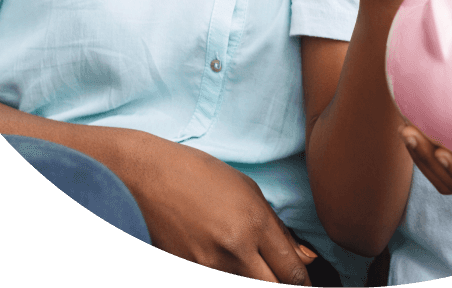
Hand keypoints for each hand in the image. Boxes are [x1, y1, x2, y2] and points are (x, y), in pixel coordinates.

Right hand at [125, 132, 315, 282]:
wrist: (150, 178)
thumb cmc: (200, 175)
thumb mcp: (247, 190)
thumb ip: (275, 228)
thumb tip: (300, 258)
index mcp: (254, 223)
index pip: (291, 271)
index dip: (300, 281)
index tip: (301, 281)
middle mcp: (235, 250)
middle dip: (280, 285)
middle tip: (277, 276)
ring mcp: (209, 266)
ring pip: (246, 286)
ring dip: (252, 279)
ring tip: (248, 263)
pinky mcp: (188, 270)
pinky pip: (219, 280)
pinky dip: (227, 275)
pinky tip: (225, 262)